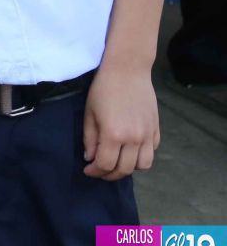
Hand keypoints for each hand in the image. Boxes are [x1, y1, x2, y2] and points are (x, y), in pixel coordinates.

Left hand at [84, 64, 159, 179]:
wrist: (128, 70)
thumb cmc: (103, 89)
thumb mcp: (90, 113)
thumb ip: (90, 138)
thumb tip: (90, 158)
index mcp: (114, 135)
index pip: (105, 164)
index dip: (95, 172)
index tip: (88, 170)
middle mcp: (134, 139)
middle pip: (124, 169)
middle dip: (110, 174)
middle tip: (100, 171)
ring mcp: (148, 135)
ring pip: (143, 165)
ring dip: (129, 168)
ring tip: (116, 162)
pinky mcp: (156, 130)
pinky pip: (151, 152)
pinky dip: (141, 156)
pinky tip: (130, 150)